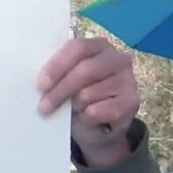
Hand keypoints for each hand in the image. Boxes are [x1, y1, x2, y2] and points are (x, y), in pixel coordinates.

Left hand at [37, 38, 138, 167]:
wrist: (98, 127)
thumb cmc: (77, 97)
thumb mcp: (65, 82)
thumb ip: (57, 75)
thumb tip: (41, 82)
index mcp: (98, 46)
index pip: (78, 47)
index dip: (58, 65)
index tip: (41, 84)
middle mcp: (118, 58)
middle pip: (87, 70)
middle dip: (61, 89)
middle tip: (43, 106)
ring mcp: (128, 80)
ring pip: (91, 93)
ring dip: (74, 106)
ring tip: (72, 110)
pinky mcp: (132, 102)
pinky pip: (99, 111)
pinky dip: (86, 117)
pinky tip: (87, 118)